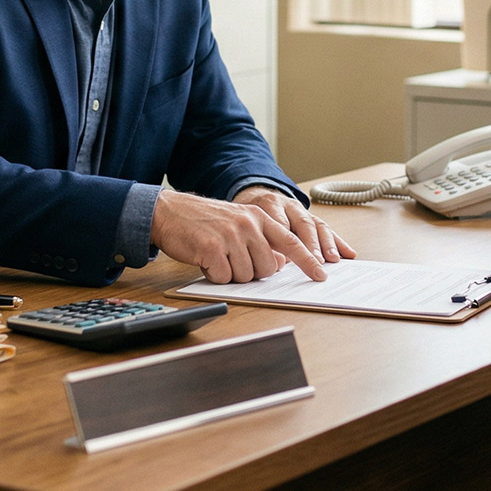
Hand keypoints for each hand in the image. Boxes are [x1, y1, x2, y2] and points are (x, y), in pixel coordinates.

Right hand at [150, 189, 330, 282]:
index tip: (321, 274)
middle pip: (267, 268)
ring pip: (246, 276)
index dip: (307, 260)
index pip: (291, 241)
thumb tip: (279, 264)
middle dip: (251, 272)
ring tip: (217, 256)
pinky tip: (206, 259)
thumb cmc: (205, 222)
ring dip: (231, 273)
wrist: (169, 212)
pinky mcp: (212, 248)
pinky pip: (224, 277)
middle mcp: (248, 224)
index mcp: (259, 216)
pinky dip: (214, 275)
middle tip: (232, 259)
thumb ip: (262, 241)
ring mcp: (230, 235)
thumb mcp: (239, 224)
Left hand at [234, 185, 356, 265]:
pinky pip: (327, 230)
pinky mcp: (312, 218)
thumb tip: (280, 262)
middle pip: (303, 223)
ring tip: (332, 259)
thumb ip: (260, 240)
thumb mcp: (247, 224)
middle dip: (312, 243)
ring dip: (327, 244)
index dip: (288, 240)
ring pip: (318, 225)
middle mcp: (289, 205)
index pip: (280, 222)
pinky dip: (338, 243)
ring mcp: (302, 211)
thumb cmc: (250, 217)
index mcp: (269, 204)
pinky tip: (348, 253)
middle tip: (317, 261)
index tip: (292, 260)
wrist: (254, 198)